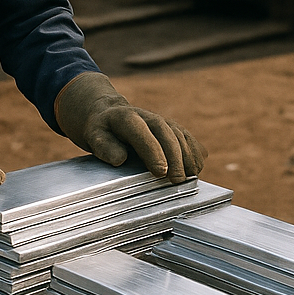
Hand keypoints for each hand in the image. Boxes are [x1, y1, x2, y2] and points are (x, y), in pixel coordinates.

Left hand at [55, 72, 205, 183]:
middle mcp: (148, 116)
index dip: (153, 152)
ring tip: (191, 175)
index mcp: (126, 118)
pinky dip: (195, 149)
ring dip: (188, 154)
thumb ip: (105, 147)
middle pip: (166, 133)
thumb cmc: (103, 131)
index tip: (161, 172)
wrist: (111, 115)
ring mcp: (162, 121)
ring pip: (180, 134)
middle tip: (177, 180)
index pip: (142, 133)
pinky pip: (187, 136)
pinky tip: (198, 165)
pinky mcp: (172, 127)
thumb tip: (120, 159)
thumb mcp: (95, 137)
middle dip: (174, 157)